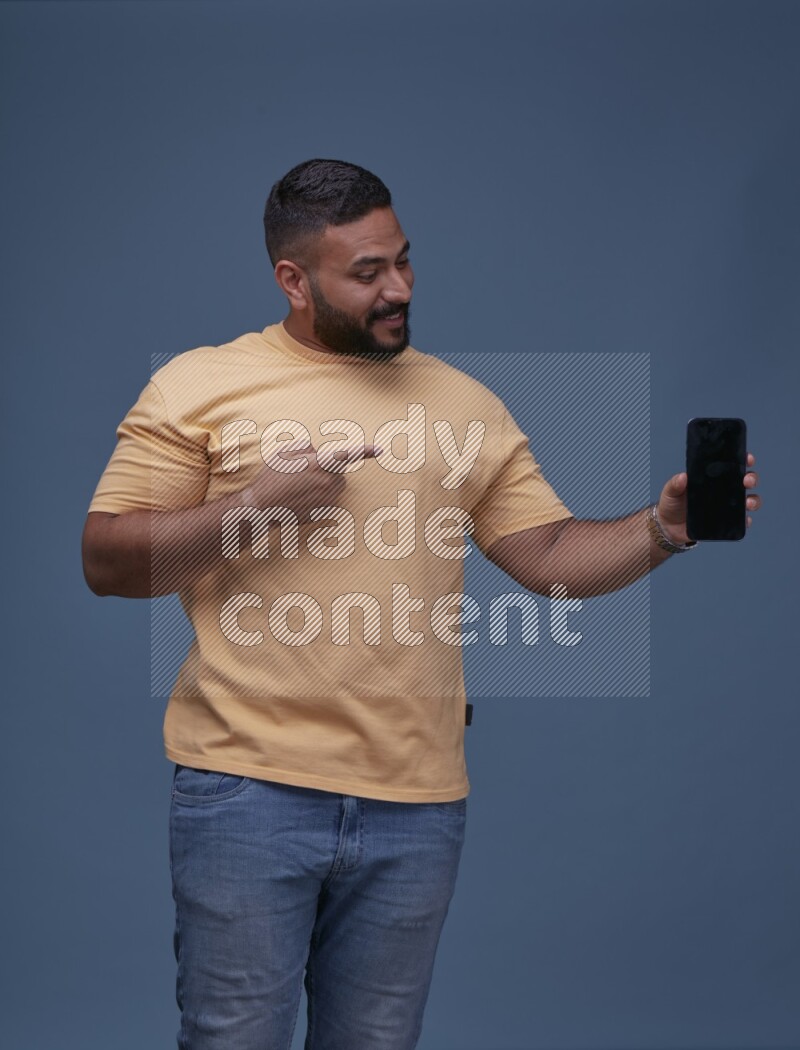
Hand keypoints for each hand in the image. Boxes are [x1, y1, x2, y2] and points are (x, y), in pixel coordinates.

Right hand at [240, 444, 381, 521]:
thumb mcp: (283, 453)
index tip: (381, 450)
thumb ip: (305, 448)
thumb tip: (317, 454)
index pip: (346, 455)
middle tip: (305, 471)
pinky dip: (319, 495)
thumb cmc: (271, 477)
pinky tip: (301, 496)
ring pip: (335, 485)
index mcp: (317, 464)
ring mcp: (326, 499)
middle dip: (328, 468)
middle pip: (339, 471)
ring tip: (301, 484)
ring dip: (325, 481)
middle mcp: (326, 482)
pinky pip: (328, 498)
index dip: (364, 451)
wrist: (263, 507)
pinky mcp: (324, 511)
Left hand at [656, 452, 760, 544]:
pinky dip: (746, 520)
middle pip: (745, 481)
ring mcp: (726, 506)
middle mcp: (724, 490)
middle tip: (747, 480)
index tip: (748, 458)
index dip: (743, 460)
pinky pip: (741, 521)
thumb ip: (675, 484)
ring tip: (748, 502)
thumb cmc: (672, 504)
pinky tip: (745, 520)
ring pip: (748, 500)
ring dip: (753, 500)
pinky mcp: (726, 522)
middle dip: (751, 478)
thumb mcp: (670, 491)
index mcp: (713, 478)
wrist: (669, 527)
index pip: (731, 466)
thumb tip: (683, 477)